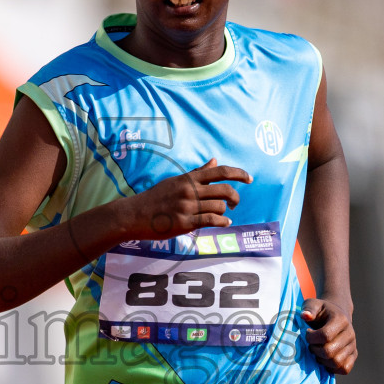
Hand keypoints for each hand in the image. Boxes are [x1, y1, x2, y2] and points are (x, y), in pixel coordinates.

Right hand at [115, 159, 251, 240]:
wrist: (134, 215)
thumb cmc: (155, 198)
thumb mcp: (175, 181)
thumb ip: (197, 173)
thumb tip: (214, 160)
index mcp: (188, 179)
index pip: (220, 171)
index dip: (239, 173)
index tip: (249, 178)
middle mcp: (189, 191)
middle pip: (224, 190)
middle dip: (235, 197)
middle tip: (235, 202)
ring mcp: (187, 207)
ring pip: (219, 207)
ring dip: (225, 212)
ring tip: (223, 214)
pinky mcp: (184, 223)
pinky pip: (211, 221)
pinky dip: (222, 222)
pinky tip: (224, 223)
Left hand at [301, 297, 356, 374]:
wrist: (336, 315)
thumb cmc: (321, 311)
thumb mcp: (313, 305)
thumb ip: (308, 309)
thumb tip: (305, 316)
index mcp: (341, 320)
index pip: (325, 335)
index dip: (311, 338)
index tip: (308, 332)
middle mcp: (350, 333)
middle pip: (329, 352)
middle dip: (315, 350)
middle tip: (311, 344)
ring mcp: (353, 345)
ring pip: (336, 362)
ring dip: (322, 360)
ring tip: (317, 351)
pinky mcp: (353, 355)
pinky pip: (344, 369)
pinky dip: (332, 368)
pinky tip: (325, 359)